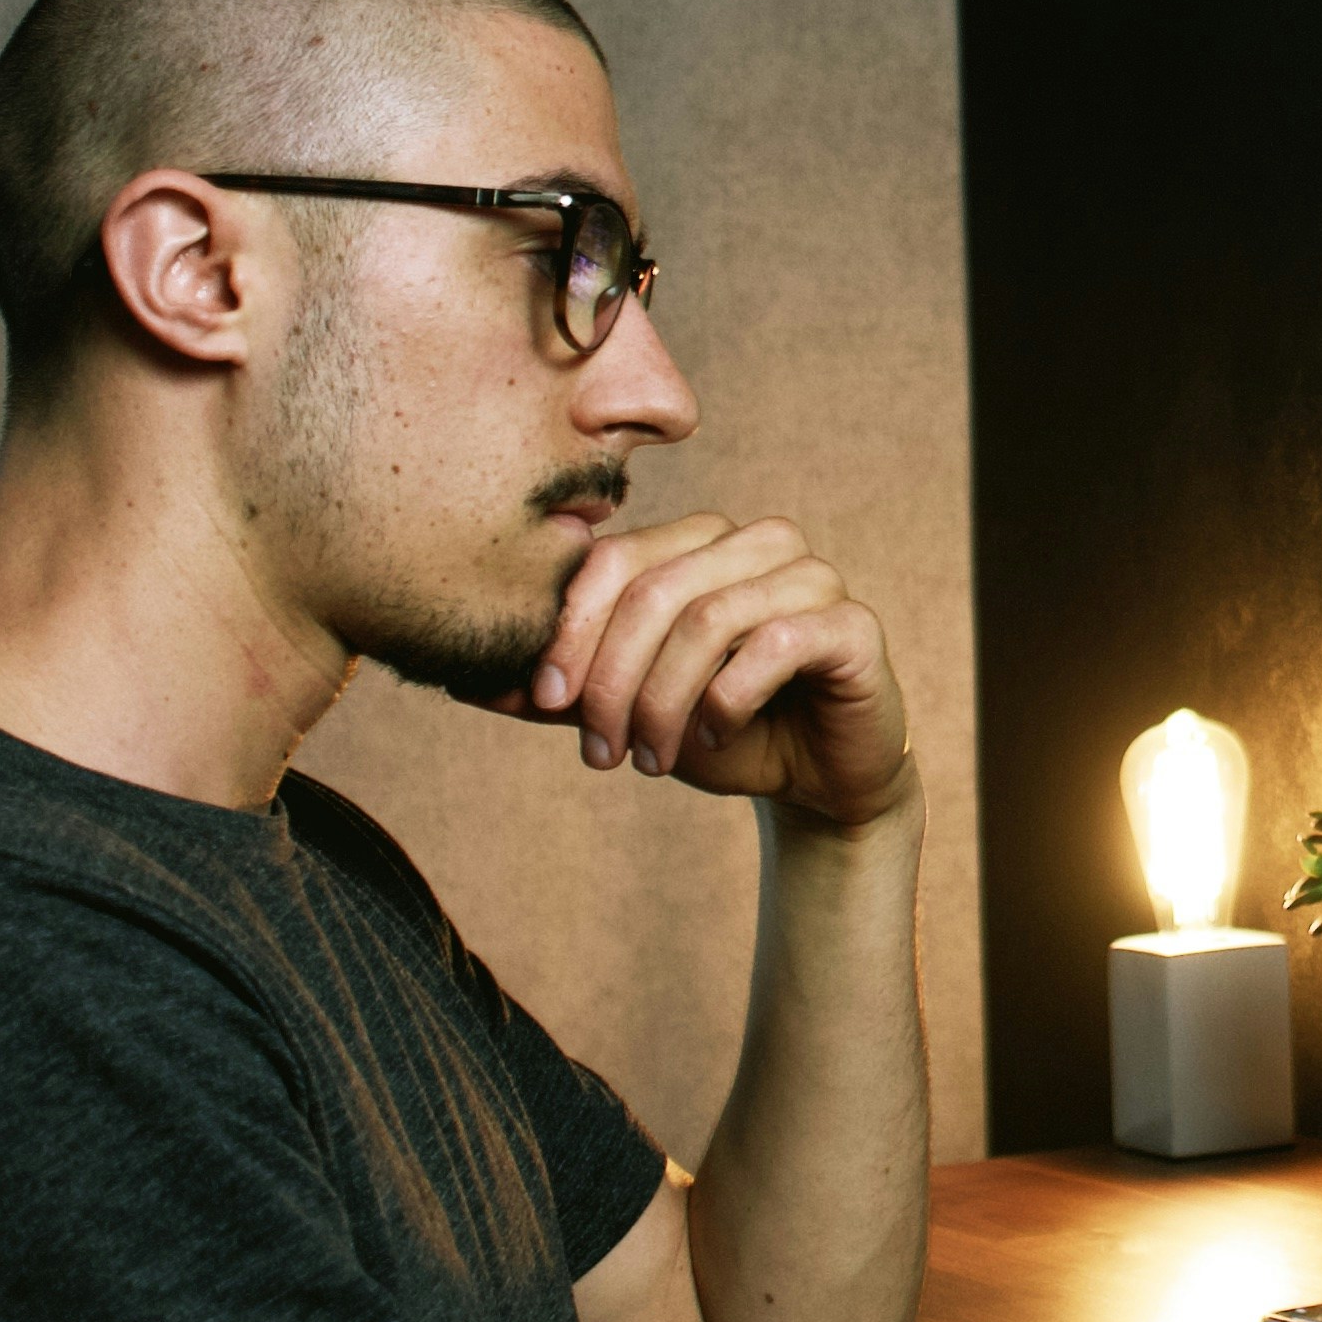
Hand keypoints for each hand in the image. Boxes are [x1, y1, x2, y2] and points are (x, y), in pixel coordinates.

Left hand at [506, 512, 915, 828]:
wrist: (816, 780)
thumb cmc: (720, 729)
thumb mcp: (628, 709)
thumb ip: (564, 688)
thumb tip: (468, 680)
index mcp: (698, 542)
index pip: (613, 562)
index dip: (569, 631)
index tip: (542, 702)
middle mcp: (756, 543)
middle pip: (655, 591)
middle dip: (613, 682)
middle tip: (600, 753)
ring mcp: (811, 577)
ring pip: (709, 618)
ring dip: (665, 701)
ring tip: (650, 760)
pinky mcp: (853, 624)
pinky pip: (776, 643)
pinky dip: (729, 698)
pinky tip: (716, 736)